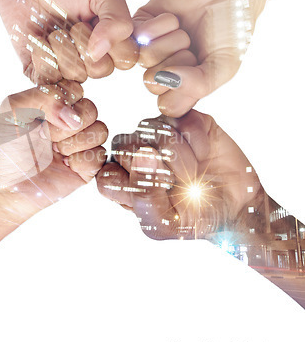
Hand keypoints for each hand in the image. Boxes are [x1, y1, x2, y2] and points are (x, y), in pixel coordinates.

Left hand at [0, 0, 138, 83]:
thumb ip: (117, 19)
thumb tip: (100, 52)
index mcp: (113, 39)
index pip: (126, 59)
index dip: (112, 43)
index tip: (94, 20)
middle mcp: (93, 57)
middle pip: (100, 70)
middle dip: (83, 43)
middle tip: (73, 23)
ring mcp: (68, 67)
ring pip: (75, 76)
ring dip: (62, 48)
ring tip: (54, 29)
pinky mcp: (43, 73)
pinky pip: (49, 81)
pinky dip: (43, 58)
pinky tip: (38, 40)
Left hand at [0, 79, 107, 222]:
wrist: (2, 187)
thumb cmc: (2, 149)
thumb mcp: (13, 110)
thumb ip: (44, 96)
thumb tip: (73, 115)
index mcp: (51, 106)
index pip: (75, 89)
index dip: (64, 101)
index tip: (42, 117)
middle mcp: (66, 124)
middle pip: (91, 109)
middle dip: (68, 125)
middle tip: (45, 137)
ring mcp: (77, 146)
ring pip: (100, 131)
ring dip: (76, 142)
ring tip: (55, 152)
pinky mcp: (85, 169)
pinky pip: (101, 156)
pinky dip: (82, 160)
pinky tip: (63, 165)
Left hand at [96, 110, 261, 240]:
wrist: (237, 206)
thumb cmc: (195, 218)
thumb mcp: (165, 223)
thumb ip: (145, 196)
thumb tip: (143, 153)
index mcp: (121, 182)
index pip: (106, 175)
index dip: (133, 183)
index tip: (159, 196)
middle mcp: (133, 156)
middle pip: (124, 146)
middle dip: (159, 170)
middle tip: (180, 184)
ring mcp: (156, 135)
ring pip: (151, 129)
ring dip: (180, 156)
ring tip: (195, 172)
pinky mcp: (182, 120)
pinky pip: (180, 118)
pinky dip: (196, 140)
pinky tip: (204, 154)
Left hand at [133, 0, 243, 116]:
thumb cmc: (230, 30)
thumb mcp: (224, 66)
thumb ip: (199, 85)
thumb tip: (167, 81)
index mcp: (182, 87)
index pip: (167, 106)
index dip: (180, 91)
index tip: (198, 72)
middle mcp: (163, 71)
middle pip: (151, 83)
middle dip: (178, 63)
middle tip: (193, 48)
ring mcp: (150, 48)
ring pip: (145, 58)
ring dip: (171, 42)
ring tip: (185, 32)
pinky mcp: (140, 25)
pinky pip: (137, 34)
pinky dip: (159, 26)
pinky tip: (173, 19)